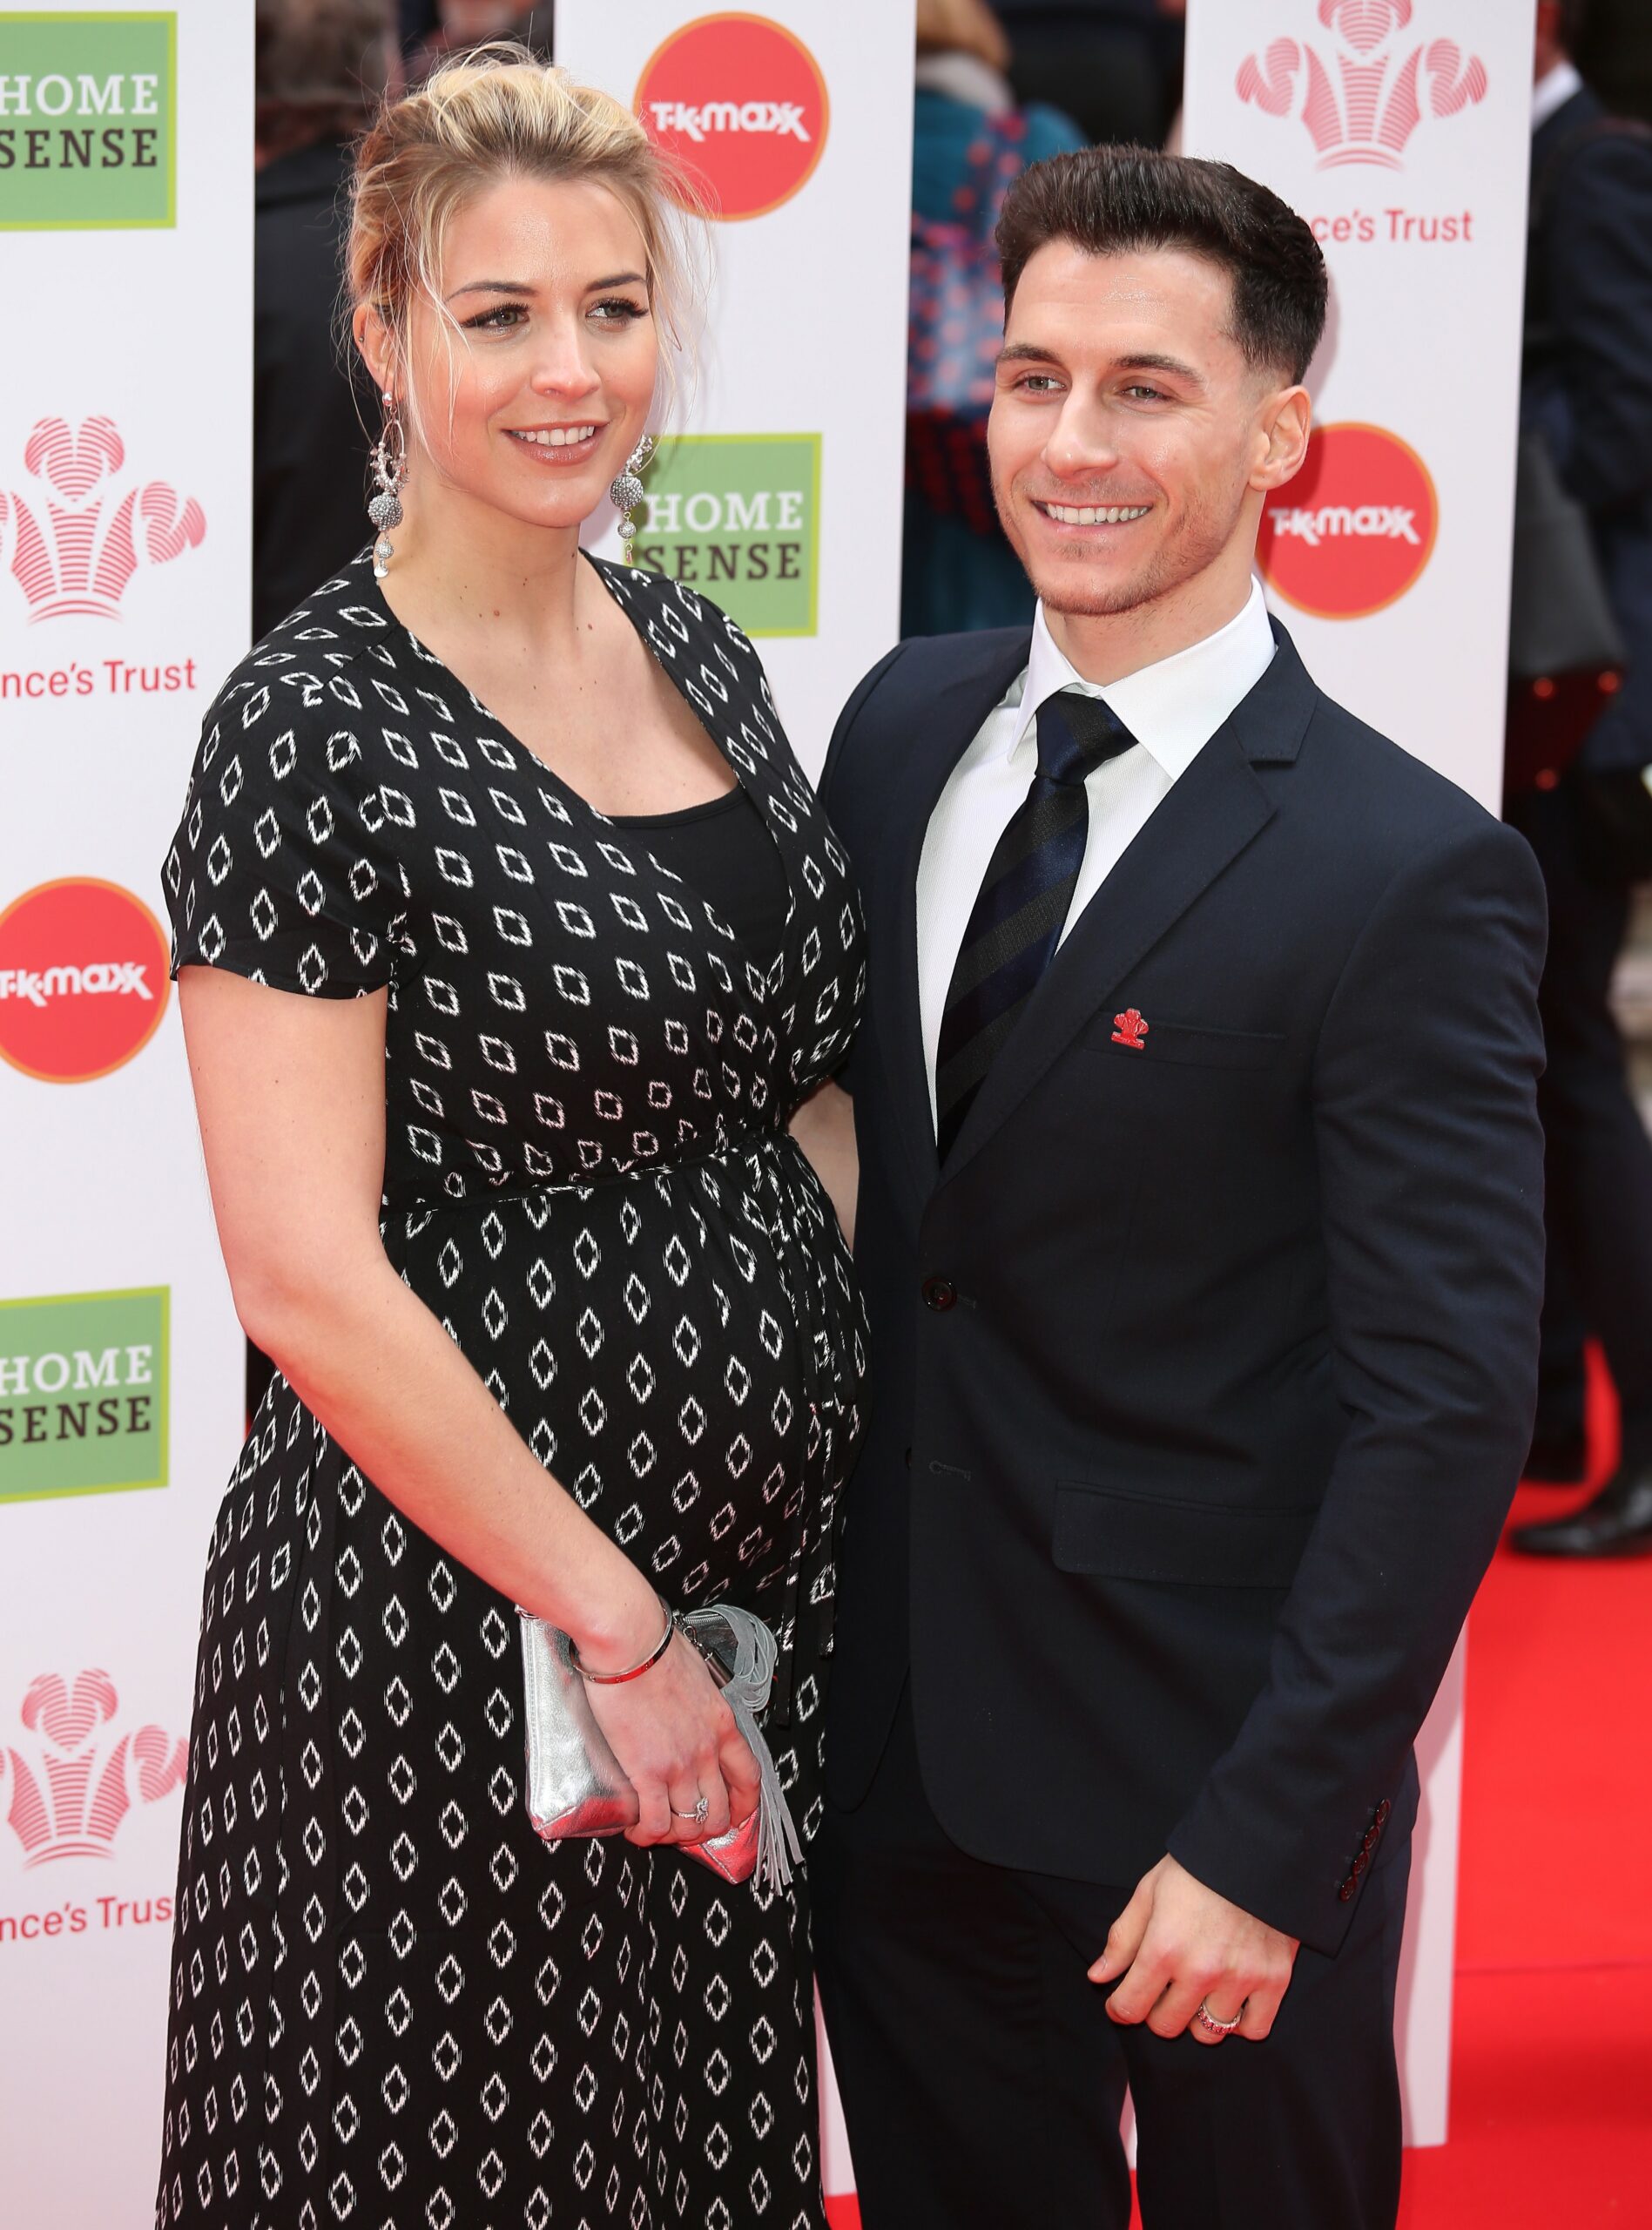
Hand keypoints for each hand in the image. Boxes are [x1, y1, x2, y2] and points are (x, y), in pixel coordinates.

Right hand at [583, 1628, 761, 1849]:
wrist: (631, 1643)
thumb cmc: (657, 1646)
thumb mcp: (697, 1673)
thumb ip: (699, 1698)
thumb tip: (687, 1702)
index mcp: (723, 1724)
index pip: (749, 1777)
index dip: (744, 1805)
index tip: (734, 1814)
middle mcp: (708, 1750)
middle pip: (719, 1810)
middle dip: (704, 1828)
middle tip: (684, 1826)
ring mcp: (680, 1765)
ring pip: (689, 1823)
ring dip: (673, 1835)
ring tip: (655, 1830)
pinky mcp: (648, 1772)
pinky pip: (655, 1822)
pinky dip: (647, 1834)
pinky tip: (635, 1830)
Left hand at [1088, 1854, 1298, 2043]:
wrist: (1256, 1847)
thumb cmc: (1197, 1868)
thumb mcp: (1149, 1892)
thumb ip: (1123, 1939)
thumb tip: (1099, 1976)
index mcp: (1164, 1947)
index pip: (1131, 2006)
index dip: (1119, 2009)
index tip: (1121, 2003)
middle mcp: (1201, 1970)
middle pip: (1167, 2026)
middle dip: (1156, 2013)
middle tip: (1161, 1992)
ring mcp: (1240, 1978)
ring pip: (1209, 2033)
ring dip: (1197, 2019)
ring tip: (1198, 1993)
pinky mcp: (1275, 1979)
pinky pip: (1254, 2029)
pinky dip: (1241, 2024)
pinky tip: (1231, 2001)